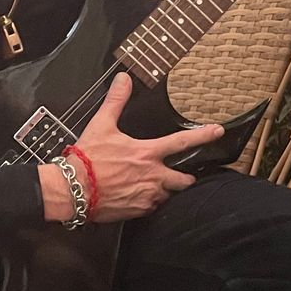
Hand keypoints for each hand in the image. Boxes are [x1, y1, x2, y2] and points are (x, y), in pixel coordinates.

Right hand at [38, 73, 223, 223]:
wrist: (72, 190)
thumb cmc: (86, 159)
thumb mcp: (101, 125)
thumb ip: (116, 101)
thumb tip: (124, 79)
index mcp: (147, 153)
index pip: (182, 142)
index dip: (203, 135)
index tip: (217, 131)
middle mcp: (152, 176)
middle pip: (184, 180)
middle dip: (184, 178)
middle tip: (181, 176)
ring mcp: (146, 195)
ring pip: (167, 195)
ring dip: (164, 191)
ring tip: (153, 186)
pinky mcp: (137, 210)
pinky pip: (151, 208)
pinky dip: (148, 202)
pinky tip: (137, 197)